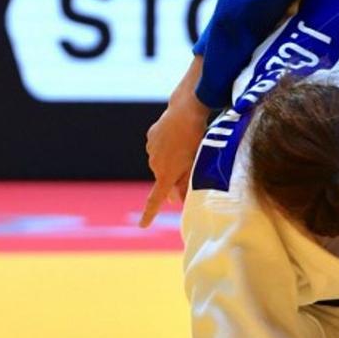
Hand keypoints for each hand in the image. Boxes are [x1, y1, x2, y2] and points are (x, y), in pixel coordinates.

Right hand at [139, 58, 210, 227]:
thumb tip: (178, 199)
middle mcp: (154, 164)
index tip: (143, 225)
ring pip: (161, 163)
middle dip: (172, 181)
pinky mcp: (151, 138)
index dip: (149, 214)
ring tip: (185, 149)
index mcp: (165, 174)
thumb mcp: (195, 163)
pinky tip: (177, 139)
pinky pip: (158, 148)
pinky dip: (166, 148)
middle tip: (186, 176)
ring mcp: (151, 150)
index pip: (155, 199)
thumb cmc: (195, 140)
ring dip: (170, 162)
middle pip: (163, 179)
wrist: (185, 111)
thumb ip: (186, 182)